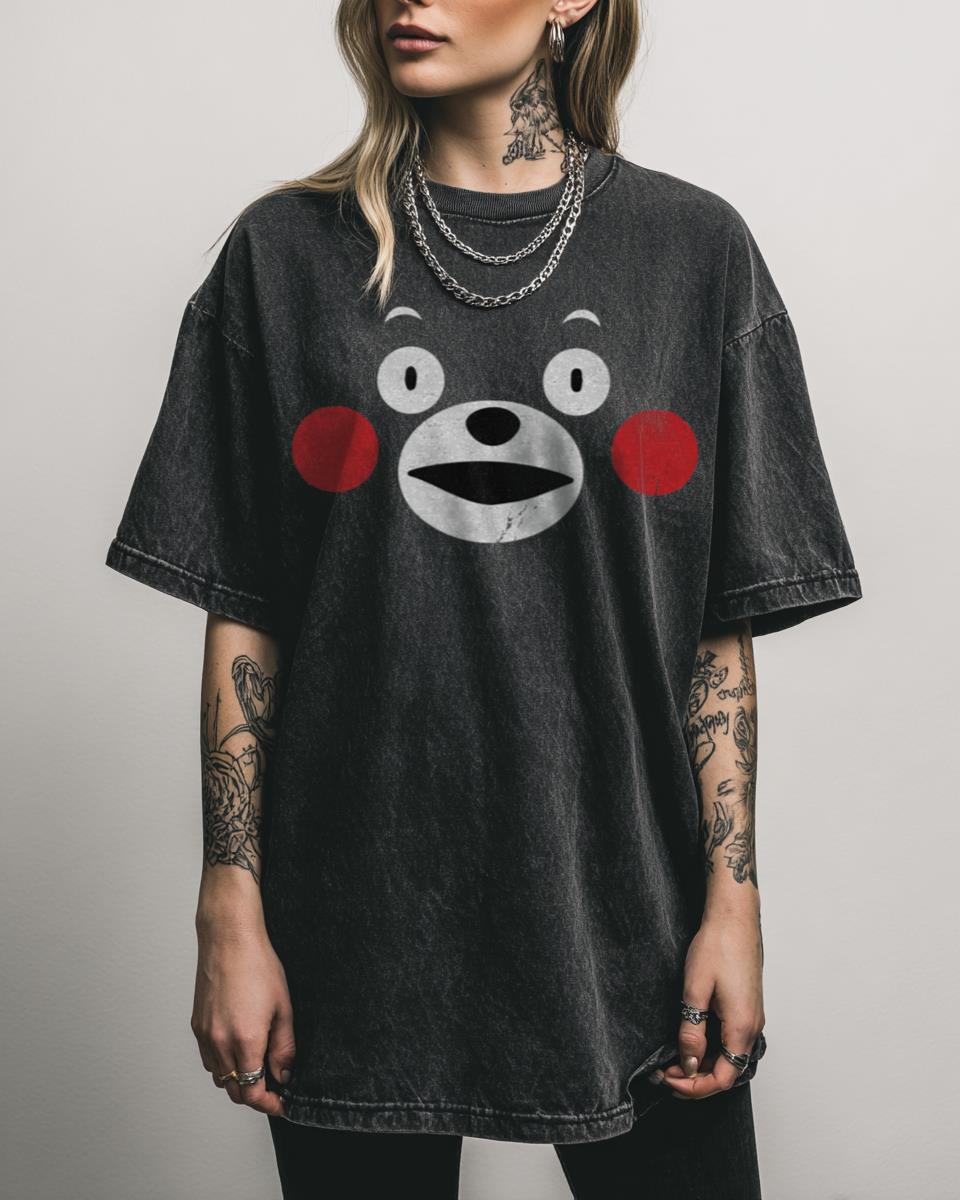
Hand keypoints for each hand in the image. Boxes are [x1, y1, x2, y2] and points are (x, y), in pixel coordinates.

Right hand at [191, 915, 295, 1116]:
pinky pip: (208, 1059)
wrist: (229, 939)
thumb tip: (284, 1074)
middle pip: (234, 1091)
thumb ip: (284, 1047)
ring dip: (238, 1080)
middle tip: (274, 1088)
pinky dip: (223, 1065)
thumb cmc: (258, 966)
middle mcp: (220, 1043)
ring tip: (258, 1066)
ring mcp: (205, 1035)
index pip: (252, 1092)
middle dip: (255, 1095)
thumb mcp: (283, 1007)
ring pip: (219, 1077)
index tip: (281, 1103)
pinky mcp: (196, 1026)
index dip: (268, 1104)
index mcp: (245, 1040)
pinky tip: (238, 1049)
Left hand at [658, 909, 764, 1099]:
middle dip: (695, 1079)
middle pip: (727, 1071)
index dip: (694, 1087)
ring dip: (703, 1064)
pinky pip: (731, 1040)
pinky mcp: (747, 1008)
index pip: (722, 1078)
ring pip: (729, 1057)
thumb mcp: (695, 990)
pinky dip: (711, 1049)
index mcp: (742, 1027)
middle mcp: (753, 1027)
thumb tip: (689, 1064)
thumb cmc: (717, 946)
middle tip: (664, 1072)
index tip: (668, 1079)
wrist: (734, 918)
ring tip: (673, 1059)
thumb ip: (692, 1031)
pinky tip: (691, 1041)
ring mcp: (752, 1017)